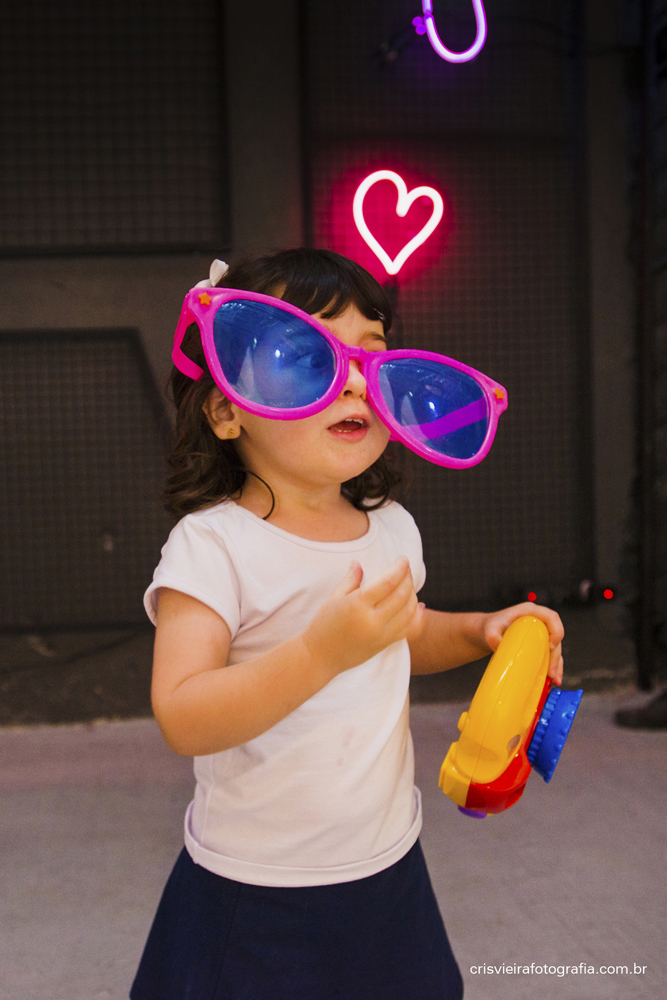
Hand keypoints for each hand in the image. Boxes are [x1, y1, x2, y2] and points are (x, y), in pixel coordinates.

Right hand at [302, 557, 424, 677]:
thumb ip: (350, 579)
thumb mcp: (334, 598)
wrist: (321, 657)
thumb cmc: (323, 625)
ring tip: (408, 585)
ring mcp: (381, 634)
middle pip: (402, 595)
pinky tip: (417, 605)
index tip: (404, 559)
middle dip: (408, 579)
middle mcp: (372, 621)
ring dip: (413, 595)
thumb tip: (358, 563)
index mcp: (358, 605)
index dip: (400, 568)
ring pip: (409, 611)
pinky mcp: (385, 644)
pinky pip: (409, 628)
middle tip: (406, 569)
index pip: (388, 582)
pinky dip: (416, 615)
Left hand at [481, 603, 563, 685]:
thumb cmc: (491, 626)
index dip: (556, 630)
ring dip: (557, 664)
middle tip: (551, 673)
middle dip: (556, 656)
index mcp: (531, 612)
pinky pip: (549, 654)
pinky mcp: (538, 644)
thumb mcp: (490, 629)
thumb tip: (498, 646)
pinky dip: (552, 666)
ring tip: (554, 680)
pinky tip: (552, 680)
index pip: (551, 617)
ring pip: (555, 648)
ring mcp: (540, 633)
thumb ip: (492, 636)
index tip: (551, 646)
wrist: (488, 632)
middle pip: (555, 636)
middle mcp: (539, 621)